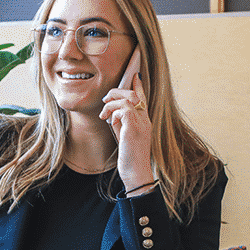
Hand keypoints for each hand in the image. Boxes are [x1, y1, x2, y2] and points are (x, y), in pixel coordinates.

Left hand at [100, 69, 153, 190]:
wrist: (136, 173)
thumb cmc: (130, 157)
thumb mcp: (125, 136)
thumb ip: (122, 123)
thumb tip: (113, 114)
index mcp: (144, 121)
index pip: (143, 98)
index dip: (138, 86)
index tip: (134, 76)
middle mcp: (145, 120)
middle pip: (133, 94)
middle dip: (117, 92)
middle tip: (105, 99)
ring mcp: (141, 124)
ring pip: (127, 99)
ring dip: (111, 103)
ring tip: (104, 114)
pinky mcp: (134, 129)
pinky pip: (123, 110)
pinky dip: (113, 112)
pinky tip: (109, 121)